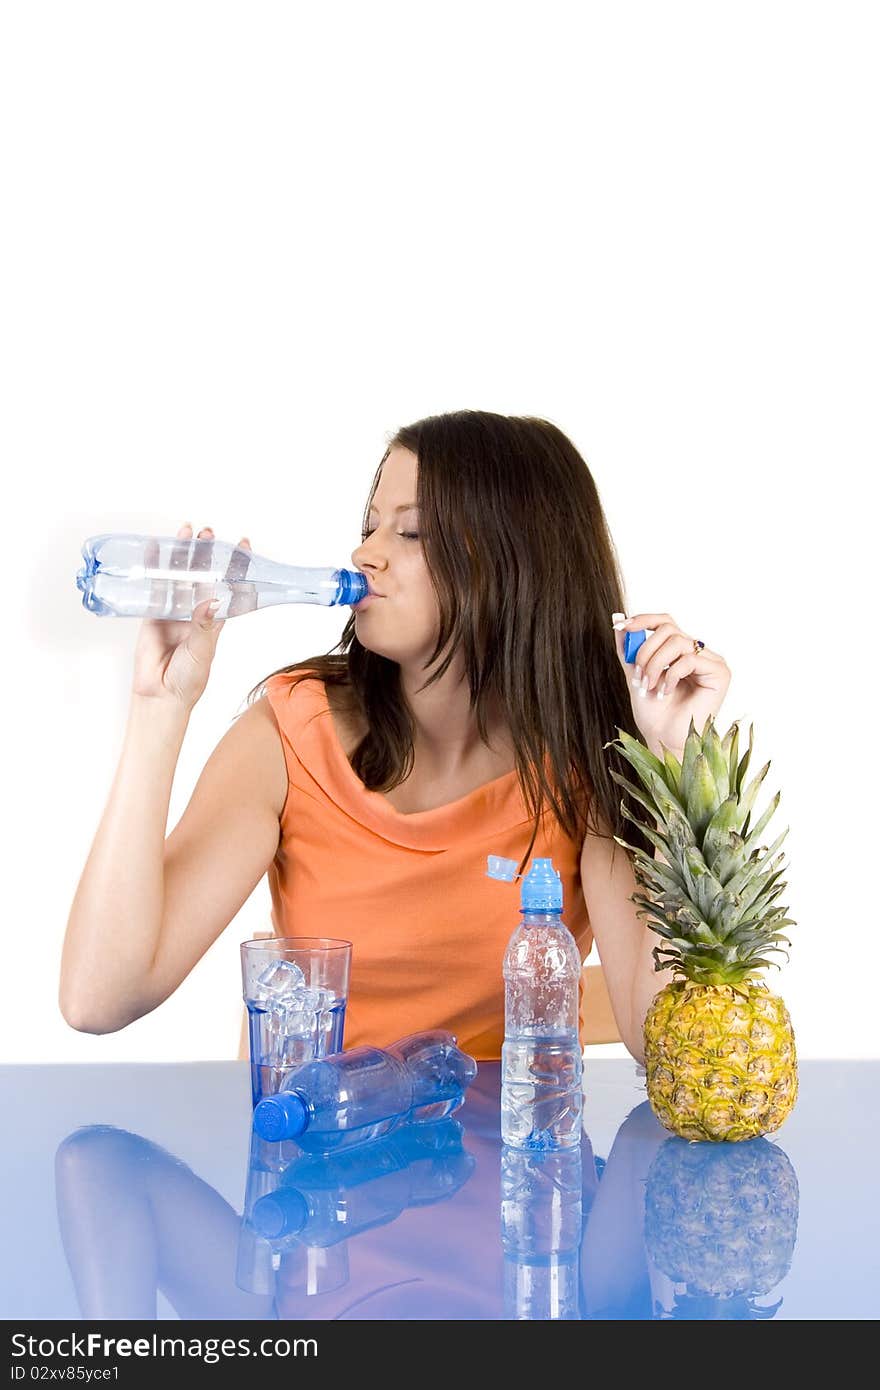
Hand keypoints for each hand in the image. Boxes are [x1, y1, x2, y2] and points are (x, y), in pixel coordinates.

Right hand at [131, 523, 251, 710]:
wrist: (161, 696)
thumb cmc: (189, 679)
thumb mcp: (202, 651)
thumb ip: (203, 626)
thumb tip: (210, 600)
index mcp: (215, 619)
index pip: (228, 586)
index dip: (235, 566)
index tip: (243, 545)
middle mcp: (195, 611)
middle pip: (202, 575)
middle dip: (205, 554)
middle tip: (208, 534)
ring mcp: (174, 611)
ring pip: (178, 576)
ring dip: (182, 555)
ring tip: (186, 532)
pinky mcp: (153, 614)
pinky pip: (154, 587)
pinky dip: (154, 568)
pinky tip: (154, 550)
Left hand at [611, 610, 730, 757]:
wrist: (663, 739)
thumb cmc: (653, 713)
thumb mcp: (634, 674)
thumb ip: (628, 648)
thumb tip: (617, 618)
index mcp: (680, 651)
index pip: (665, 622)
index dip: (643, 619)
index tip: (622, 627)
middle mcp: (698, 652)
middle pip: (668, 629)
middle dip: (646, 651)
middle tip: (639, 676)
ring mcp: (711, 661)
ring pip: (677, 641)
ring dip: (656, 664)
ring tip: (650, 686)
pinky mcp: (720, 673)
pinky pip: (689, 659)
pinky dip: (671, 675)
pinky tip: (667, 691)